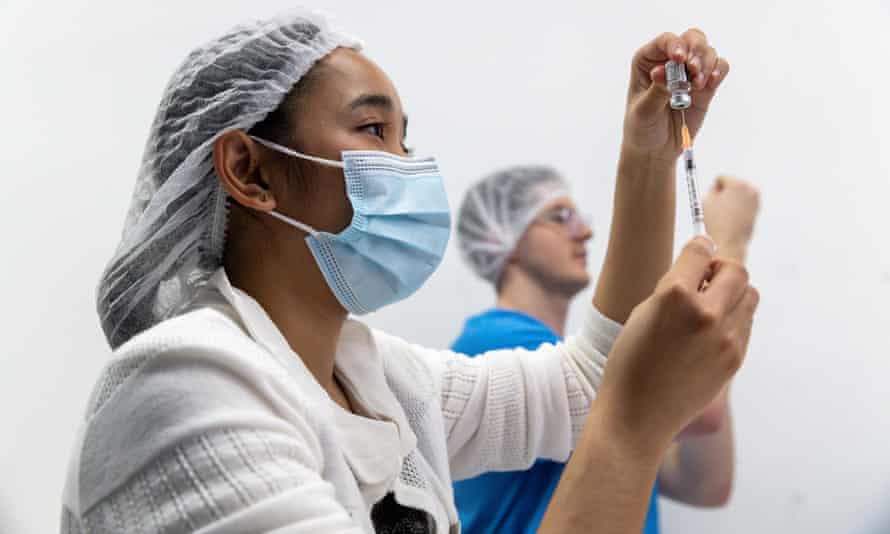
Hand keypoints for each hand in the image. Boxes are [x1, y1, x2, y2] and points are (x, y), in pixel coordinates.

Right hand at [595, 237, 758, 451]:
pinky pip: (746, 323)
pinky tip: (709, 332)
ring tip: (709, 306)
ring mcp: (726, 338)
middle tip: (705, 278)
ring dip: (733, 292)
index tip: (696, 251)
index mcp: (674, 295)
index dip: (698, 248)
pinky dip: (733, 318)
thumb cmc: (630, 363)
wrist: (638, 416)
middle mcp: (706, 313)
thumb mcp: (642, 313)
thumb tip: (700, 267)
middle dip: (721, 268)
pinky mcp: (735, 358)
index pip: (700, 250)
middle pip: (736, 270)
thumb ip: (673, 287)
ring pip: (749, 294)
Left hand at [622, 29, 728, 161]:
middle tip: (693, 69)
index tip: (679, 59)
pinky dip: (719, 71)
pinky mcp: (705, 87)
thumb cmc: (641, 128)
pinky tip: (711, 82)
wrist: (654, 150)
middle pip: (691, 39)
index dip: (675, 44)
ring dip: (706, 64)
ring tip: (697, 84)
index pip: (665, 41)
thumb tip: (661, 71)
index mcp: (647, 61)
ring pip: (707, 52)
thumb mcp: (644, 111)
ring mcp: (689, 73)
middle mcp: (669, 62)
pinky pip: (719, 68)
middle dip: (696, 50)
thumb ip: (655, 91)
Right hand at [704, 176, 760, 261]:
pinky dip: (737, 208)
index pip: (721, 178)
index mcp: (738, 184)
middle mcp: (751, 190)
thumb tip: (716, 188)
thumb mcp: (706, 201)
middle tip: (717, 208)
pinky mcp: (757, 210)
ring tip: (724, 215)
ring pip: (738, 195)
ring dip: (731, 200)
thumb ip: (711, 190)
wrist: (729, 243)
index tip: (711, 200)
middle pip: (732, 184)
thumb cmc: (718, 224)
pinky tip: (730, 218)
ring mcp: (756, 200)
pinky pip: (743, 204)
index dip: (713, 190)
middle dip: (724, 193)